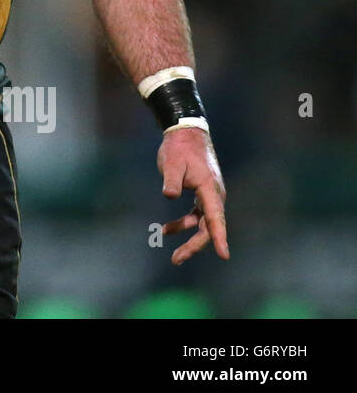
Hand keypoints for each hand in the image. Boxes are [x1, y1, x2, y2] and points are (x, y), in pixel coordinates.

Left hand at [158, 126, 228, 264]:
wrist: (185, 133)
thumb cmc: (179, 148)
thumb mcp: (173, 163)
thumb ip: (171, 180)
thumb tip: (170, 195)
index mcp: (209, 189)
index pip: (215, 218)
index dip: (219, 237)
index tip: (224, 255)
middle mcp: (213, 195)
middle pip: (208, 226)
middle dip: (195, 245)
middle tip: (177, 259)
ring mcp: (208, 195)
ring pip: (202, 223)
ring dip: (188, 237)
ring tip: (174, 255)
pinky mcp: (200, 193)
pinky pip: (196, 215)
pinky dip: (183, 223)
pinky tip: (168, 230)